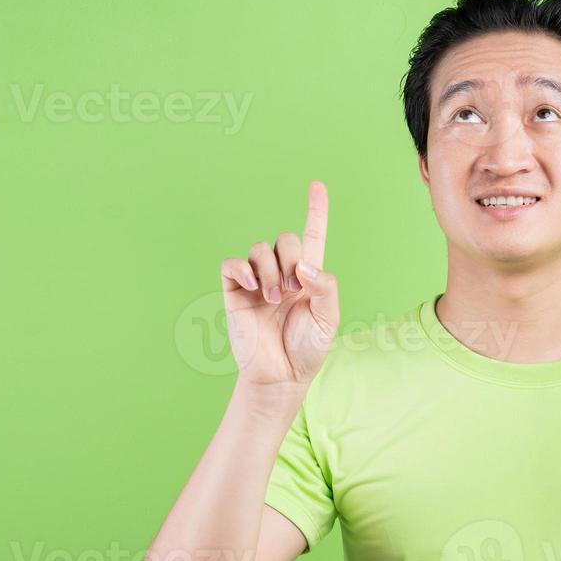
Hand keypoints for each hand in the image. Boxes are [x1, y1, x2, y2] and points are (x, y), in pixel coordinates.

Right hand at [219, 181, 339, 394]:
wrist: (281, 375)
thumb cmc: (307, 348)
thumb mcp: (328, 318)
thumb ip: (325, 287)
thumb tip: (303, 266)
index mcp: (308, 277)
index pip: (312, 236)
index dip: (316, 211)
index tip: (317, 185)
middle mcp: (282, 273)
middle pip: (285, 240)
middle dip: (291, 260)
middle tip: (293, 289)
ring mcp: (257, 281)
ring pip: (259, 249)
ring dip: (269, 269)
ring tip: (274, 298)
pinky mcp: (235, 291)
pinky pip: (232, 264)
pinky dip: (242, 268)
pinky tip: (252, 286)